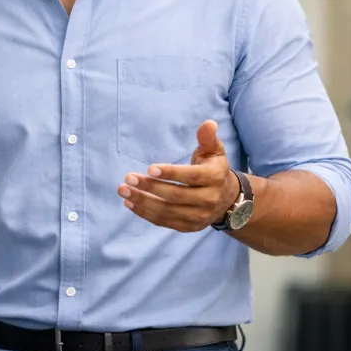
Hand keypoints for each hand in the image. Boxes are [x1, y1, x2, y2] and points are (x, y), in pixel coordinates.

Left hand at [118, 120, 235, 231]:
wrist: (227, 199)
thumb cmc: (213, 168)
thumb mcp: (214, 151)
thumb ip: (208, 138)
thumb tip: (208, 124)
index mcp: (215, 178)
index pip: (191, 177)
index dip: (170, 173)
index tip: (149, 168)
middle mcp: (209, 199)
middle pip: (176, 196)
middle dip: (150, 187)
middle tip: (129, 178)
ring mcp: (199, 216)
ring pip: (167, 211)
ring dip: (143, 201)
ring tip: (124, 191)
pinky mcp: (189, 227)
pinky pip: (164, 222)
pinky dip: (145, 214)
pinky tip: (130, 203)